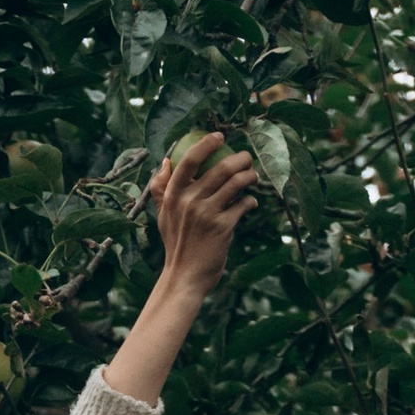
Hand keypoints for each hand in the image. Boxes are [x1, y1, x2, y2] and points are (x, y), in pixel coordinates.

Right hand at [147, 130, 260, 297]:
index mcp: (173, 195)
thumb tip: (165, 161)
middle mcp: (189, 201)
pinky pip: (243, 205)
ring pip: (236, 183)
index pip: (189, 160)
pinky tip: (250, 202)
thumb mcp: (163, 216)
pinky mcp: (223, 227)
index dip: (206, 144)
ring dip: (250, 176)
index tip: (220, 137)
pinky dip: (250, 201)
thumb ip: (161, 189)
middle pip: (221, 168)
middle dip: (240, 158)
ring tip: (253, 176)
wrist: (184, 277)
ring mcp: (207, 214)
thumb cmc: (176, 244)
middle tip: (247, 158)